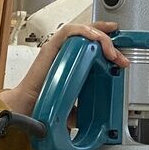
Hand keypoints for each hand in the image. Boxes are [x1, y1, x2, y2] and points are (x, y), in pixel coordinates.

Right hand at [0, 22, 128, 114]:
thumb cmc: (42, 102)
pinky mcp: (52, 46)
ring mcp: (58, 47)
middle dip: (110, 42)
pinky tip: (97, 40)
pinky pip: (70, 31)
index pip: (89, 42)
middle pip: (90, 34)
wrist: (28, 108)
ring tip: (111, 52)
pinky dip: (85, 32)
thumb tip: (92, 120)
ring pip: (83, 29)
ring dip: (100, 37)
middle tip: (119, 57)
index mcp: (69, 60)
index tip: (120, 51)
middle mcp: (64, 51)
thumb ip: (79, 110)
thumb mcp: (69, 105)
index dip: (106, 41)